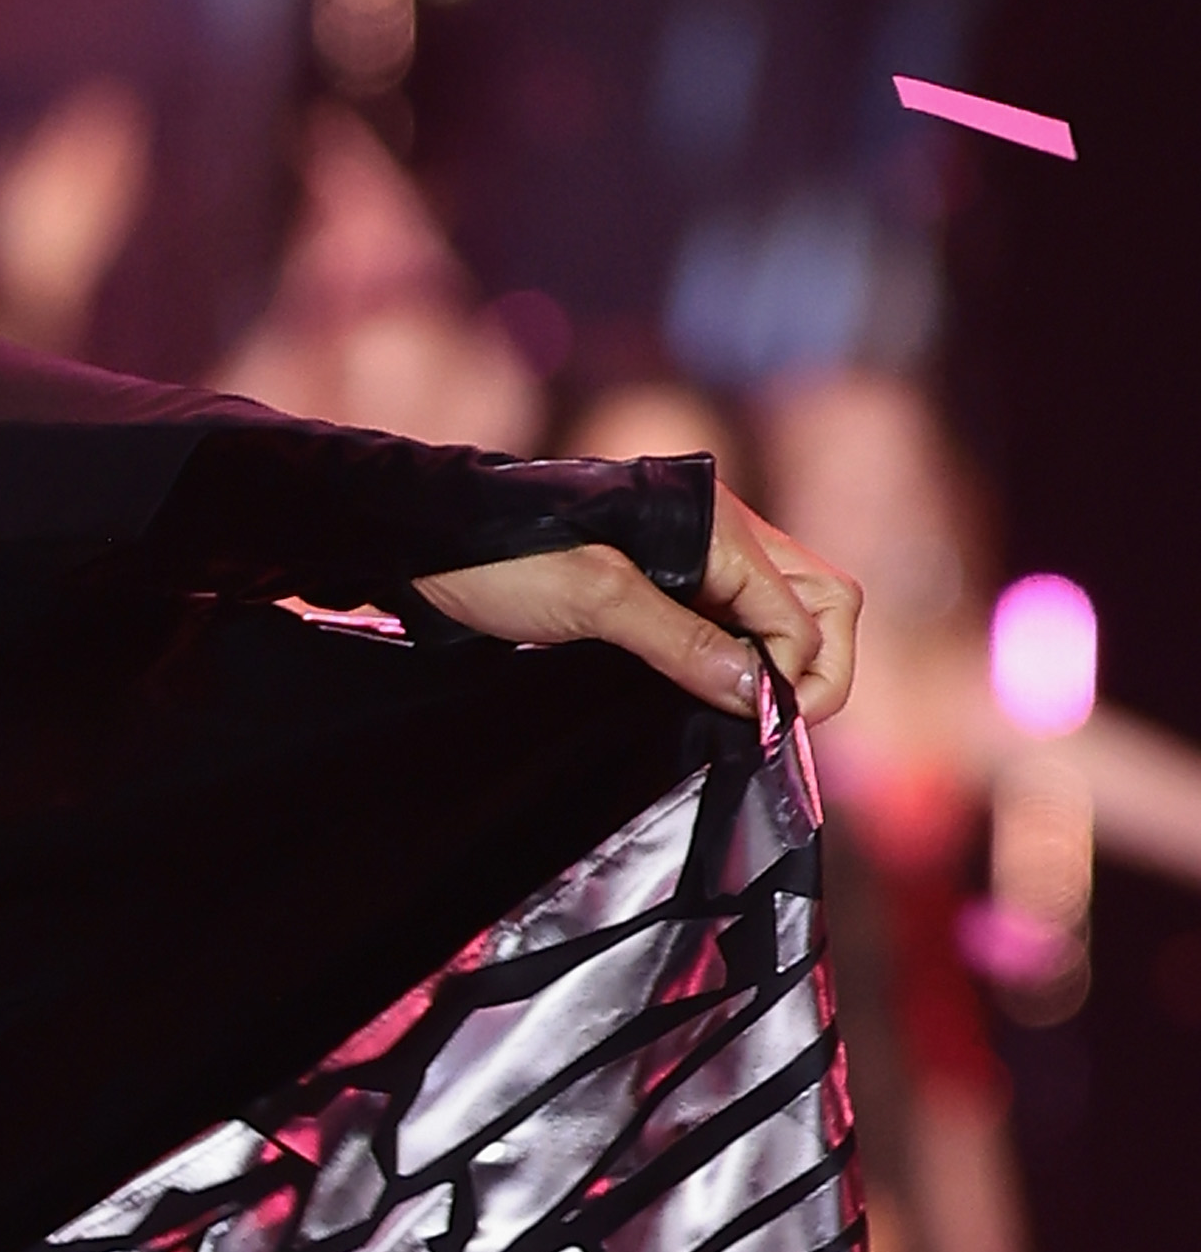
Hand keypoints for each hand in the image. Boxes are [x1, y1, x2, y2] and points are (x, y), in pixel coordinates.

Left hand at [411, 486, 854, 722]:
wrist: (430, 541)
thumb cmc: (505, 557)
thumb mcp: (594, 601)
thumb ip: (683, 643)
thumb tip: (761, 696)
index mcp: (719, 528)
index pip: (810, 610)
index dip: (799, 673)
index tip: (761, 722)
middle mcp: (723, 538)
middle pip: (819, 603)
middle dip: (816, 665)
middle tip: (774, 724)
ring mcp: (698, 561)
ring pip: (782, 615)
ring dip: (780, 667)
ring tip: (747, 717)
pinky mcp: (666, 587)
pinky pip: (735, 623)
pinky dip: (741, 661)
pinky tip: (716, 696)